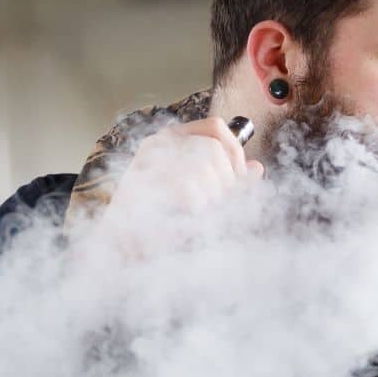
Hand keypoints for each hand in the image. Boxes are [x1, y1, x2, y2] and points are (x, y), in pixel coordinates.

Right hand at [98, 117, 263, 245]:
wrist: (120, 249)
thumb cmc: (160, 225)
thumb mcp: (204, 200)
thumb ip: (229, 185)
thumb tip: (257, 169)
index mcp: (172, 141)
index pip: (215, 127)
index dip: (235, 152)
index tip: (238, 180)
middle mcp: (157, 144)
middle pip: (212, 149)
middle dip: (225, 182)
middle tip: (218, 206)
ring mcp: (145, 161)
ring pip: (202, 167)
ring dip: (210, 198)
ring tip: (199, 214)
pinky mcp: (139, 182)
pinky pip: (187, 186)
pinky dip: (195, 208)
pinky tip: (186, 219)